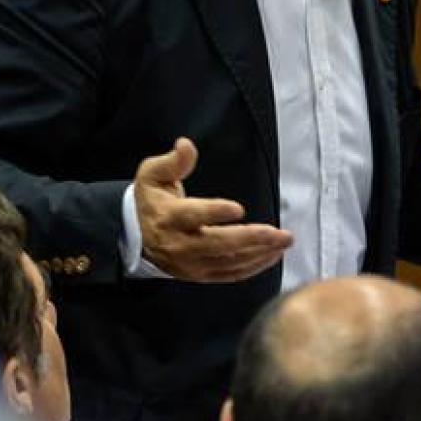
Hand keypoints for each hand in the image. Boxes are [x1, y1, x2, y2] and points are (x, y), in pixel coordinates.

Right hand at [133, 138, 290, 282]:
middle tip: (279, 233)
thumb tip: (186, 145)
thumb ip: (173, 161)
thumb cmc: (151, 202)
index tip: (238, 209)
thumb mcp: (153, 175)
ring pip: (229, 262)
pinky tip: (271, 256)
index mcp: (168, 217)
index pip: (193, 215)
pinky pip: (230, 274)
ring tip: (283, 242)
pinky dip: (253, 267)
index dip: (215, 212)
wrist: (137, 237)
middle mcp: (180, 244)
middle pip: (219, 244)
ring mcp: (191, 264)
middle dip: (252, 238)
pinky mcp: (201, 275)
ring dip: (259, 253)